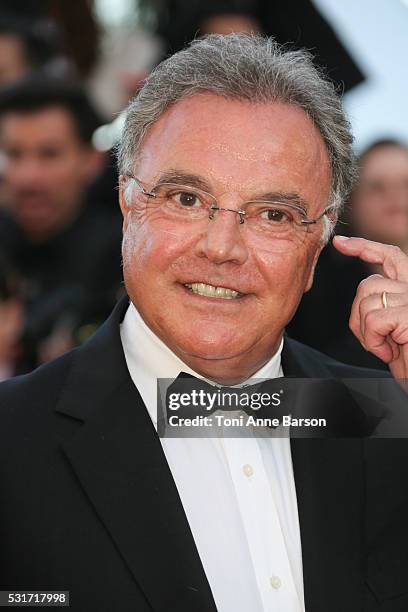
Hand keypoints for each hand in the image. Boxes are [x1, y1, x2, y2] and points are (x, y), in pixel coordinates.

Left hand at [333, 236, 407, 380]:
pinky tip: (390, 353)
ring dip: (367, 332)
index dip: (365, 247)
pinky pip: (374, 320)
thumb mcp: (391, 330)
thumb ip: (381, 306)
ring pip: (367, 301)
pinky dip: (373, 341)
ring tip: (388, 348)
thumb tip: (362, 294)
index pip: (390, 257)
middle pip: (367, 286)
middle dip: (359, 316)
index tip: (341, 243)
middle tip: (376, 342)